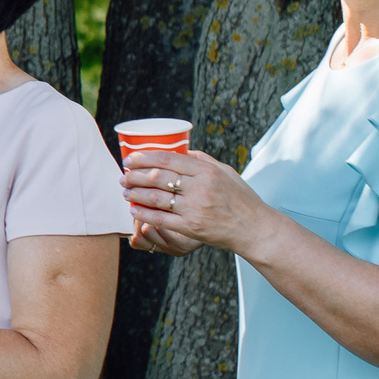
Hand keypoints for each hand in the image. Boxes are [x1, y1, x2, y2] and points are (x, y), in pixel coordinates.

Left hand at [121, 148, 261, 254]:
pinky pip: (161, 220)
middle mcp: (200, 188)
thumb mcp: (226, 172)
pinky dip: (144, 214)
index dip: (144, 157)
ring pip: (156, 198)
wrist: (255, 229)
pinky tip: (134, 210)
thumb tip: (181, 150)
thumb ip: (202, 160)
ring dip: (135, 194)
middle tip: (123, 176)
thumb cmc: (241, 199)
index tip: (130, 158)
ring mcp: (195, 209)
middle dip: (134, 175)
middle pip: (157, 177)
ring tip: (125, 191)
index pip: (168, 159)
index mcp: (207, 171)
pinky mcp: (192, 228)